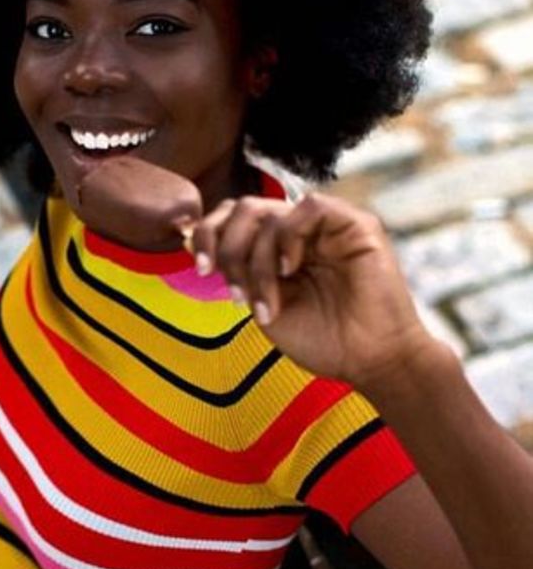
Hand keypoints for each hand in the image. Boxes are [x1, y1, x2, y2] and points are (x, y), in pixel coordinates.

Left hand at [183, 192, 438, 389]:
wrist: (369, 361)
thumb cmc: (323, 341)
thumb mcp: (264, 305)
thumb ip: (240, 274)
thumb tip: (201, 247)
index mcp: (276, 248)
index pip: (232, 218)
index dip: (208, 234)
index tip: (200, 268)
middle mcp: (299, 232)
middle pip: (244, 209)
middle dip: (226, 248)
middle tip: (233, 293)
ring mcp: (326, 227)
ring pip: (269, 211)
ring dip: (256, 259)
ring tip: (266, 301)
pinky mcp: (356, 224)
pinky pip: (310, 206)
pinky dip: (289, 236)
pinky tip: (290, 269)